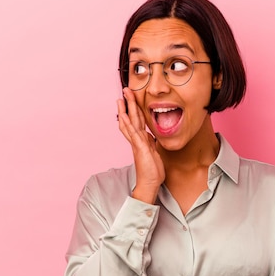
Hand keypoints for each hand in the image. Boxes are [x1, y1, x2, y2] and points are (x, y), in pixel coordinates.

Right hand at [117, 88, 164, 203]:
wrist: (150, 184)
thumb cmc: (152, 171)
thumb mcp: (154, 153)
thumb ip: (151, 143)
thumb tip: (151, 136)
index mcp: (142, 140)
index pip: (137, 121)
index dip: (134, 109)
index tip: (131, 99)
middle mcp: (137, 140)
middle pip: (131, 118)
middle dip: (128, 104)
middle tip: (125, 91)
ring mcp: (137, 143)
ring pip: (130, 123)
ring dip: (125, 110)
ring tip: (121, 98)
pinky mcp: (139, 148)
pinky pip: (132, 133)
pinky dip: (128, 124)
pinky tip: (124, 115)